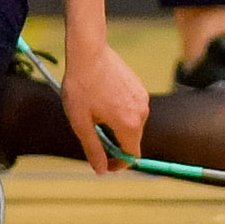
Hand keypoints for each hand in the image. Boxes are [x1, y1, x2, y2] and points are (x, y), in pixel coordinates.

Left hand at [63, 36, 149, 171]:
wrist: (89, 53)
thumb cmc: (81, 88)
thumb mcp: (82, 123)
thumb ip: (94, 149)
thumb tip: (102, 170)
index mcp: (129, 124)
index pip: (131, 156)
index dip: (118, 165)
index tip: (103, 163)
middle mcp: (142, 112)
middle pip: (133, 140)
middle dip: (116, 145)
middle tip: (93, 137)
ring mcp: (142, 98)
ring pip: (133, 124)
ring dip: (117, 127)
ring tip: (95, 116)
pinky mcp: (139, 87)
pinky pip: (132, 109)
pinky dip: (120, 113)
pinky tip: (102, 102)